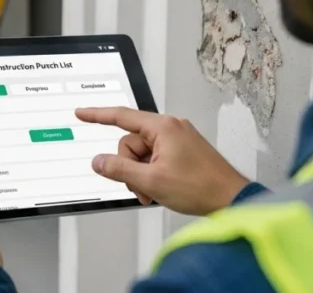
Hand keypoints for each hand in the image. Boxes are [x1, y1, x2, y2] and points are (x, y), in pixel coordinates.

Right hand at [75, 107, 249, 215]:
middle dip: (129, 167)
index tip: (81, 113)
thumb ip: (119, 169)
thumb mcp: (151, 181)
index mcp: (162, 127)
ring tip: (153, 192)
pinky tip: (160, 189)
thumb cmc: (200, 187)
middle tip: (140, 188)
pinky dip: (152, 174)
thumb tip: (98, 162)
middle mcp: (170, 128)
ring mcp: (178, 139)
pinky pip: (155, 157)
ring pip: (142, 153)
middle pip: (131, 142)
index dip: (97, 115)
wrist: (231, 199)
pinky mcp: (183, 150)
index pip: (121, 116)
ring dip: (141, 175)